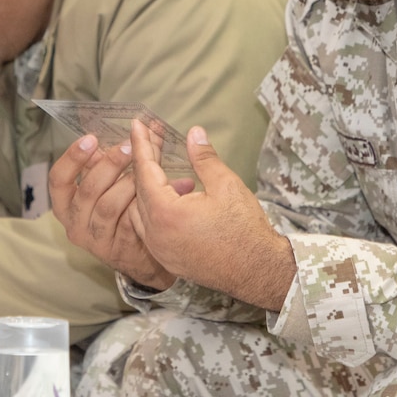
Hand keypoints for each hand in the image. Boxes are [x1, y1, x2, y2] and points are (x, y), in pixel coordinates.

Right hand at [48, 133, 175, 289]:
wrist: (139, 255)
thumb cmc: (120, 211)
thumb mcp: (107, 186)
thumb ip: (108, 162)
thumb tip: (129, 130)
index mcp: (66, 205)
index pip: (58, 179)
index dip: (72, 158)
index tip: (91, 138)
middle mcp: (75, 224)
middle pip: (88, 190)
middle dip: (109, 165)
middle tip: (129, 146)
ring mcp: (96, 240)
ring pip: (109, 206)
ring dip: (129, 183)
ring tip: (147, 167)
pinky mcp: (119, 250)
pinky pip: (131, 223)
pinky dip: (147, 203)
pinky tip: (167, 188)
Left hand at [128, 120, 295, 309]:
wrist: (259, 271)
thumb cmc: (245, 228)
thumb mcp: (226, 185)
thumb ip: (204, 158)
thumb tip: (194, 133)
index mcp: (166, 213)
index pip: (145, 171)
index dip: (142, 145)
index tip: (137, 124)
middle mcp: (155, 234)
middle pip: (139, 189)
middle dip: (143, 160)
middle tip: (148, 136)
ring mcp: (159, 249)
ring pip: (140, 209)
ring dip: (145, 185)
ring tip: (155, 162)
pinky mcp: (167, 258)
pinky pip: (147, 228)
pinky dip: (151, 207)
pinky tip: (166, 195)